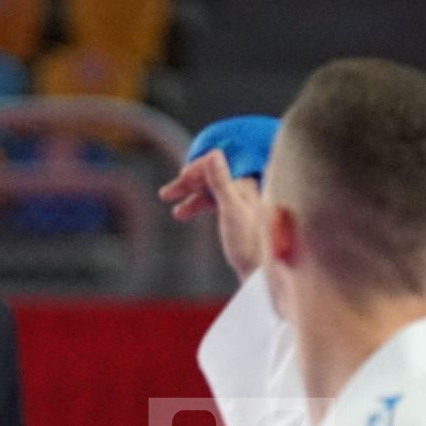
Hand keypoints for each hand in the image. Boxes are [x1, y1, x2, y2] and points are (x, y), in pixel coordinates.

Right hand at [159, 149, 265, 281]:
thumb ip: (221, 181)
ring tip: (173, 209)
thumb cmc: (249, 243)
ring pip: (211, 189)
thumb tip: (213, 153)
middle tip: (166, 194)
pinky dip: (198, 204)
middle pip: (213, 175)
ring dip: (190, 196)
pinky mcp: (237, 211)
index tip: (181, 178)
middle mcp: (247, 185)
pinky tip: (182, 213)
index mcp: (249, 180)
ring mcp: (243, 198)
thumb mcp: (231, 210)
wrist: (259, 272)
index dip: (199, 168)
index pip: (219, 163)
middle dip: (190, 184)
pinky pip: (213, 200)